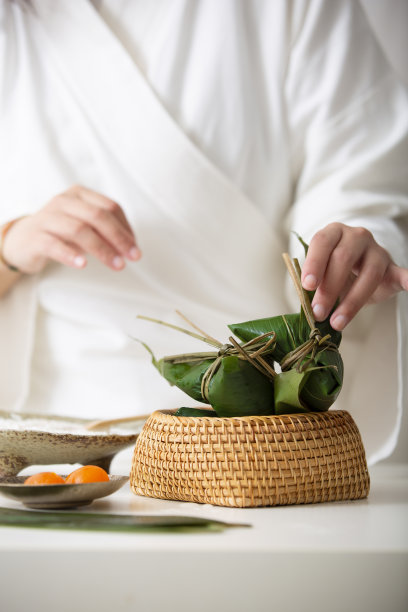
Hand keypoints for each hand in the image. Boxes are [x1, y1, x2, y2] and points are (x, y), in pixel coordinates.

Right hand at [2, 185, 140, 273]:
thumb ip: (106, 231)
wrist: (23, 240)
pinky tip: (83, 264)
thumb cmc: (60, 233)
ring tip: (116, 265)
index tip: (135, 247)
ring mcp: (48, 218)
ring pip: (79, 230)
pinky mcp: (36, 237)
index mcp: (80, 194)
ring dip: (102, 249)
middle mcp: (64, 201)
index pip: (110, 207)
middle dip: (119, 238)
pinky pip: (54, 245)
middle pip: (97, 216)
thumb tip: (132, 246)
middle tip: (132, 257)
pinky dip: (70, 254)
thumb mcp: (85, 226)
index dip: (126, 228)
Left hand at [301, 223, 407, 330]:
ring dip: (352, 301)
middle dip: (329, 289)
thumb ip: (315, 283)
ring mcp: (377, 251)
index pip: (322, 242)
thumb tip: (309, 308)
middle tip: (318, 313)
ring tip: (338, 322)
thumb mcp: (322, 272)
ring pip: (368, 272)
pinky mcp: (392, 267)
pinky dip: (407, 279)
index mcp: (334, 232)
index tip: (308, 286)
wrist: (358, 268)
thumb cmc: (334, 269)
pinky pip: (401, 273)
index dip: (314, 264)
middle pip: (344, 258)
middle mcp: (356, 236)